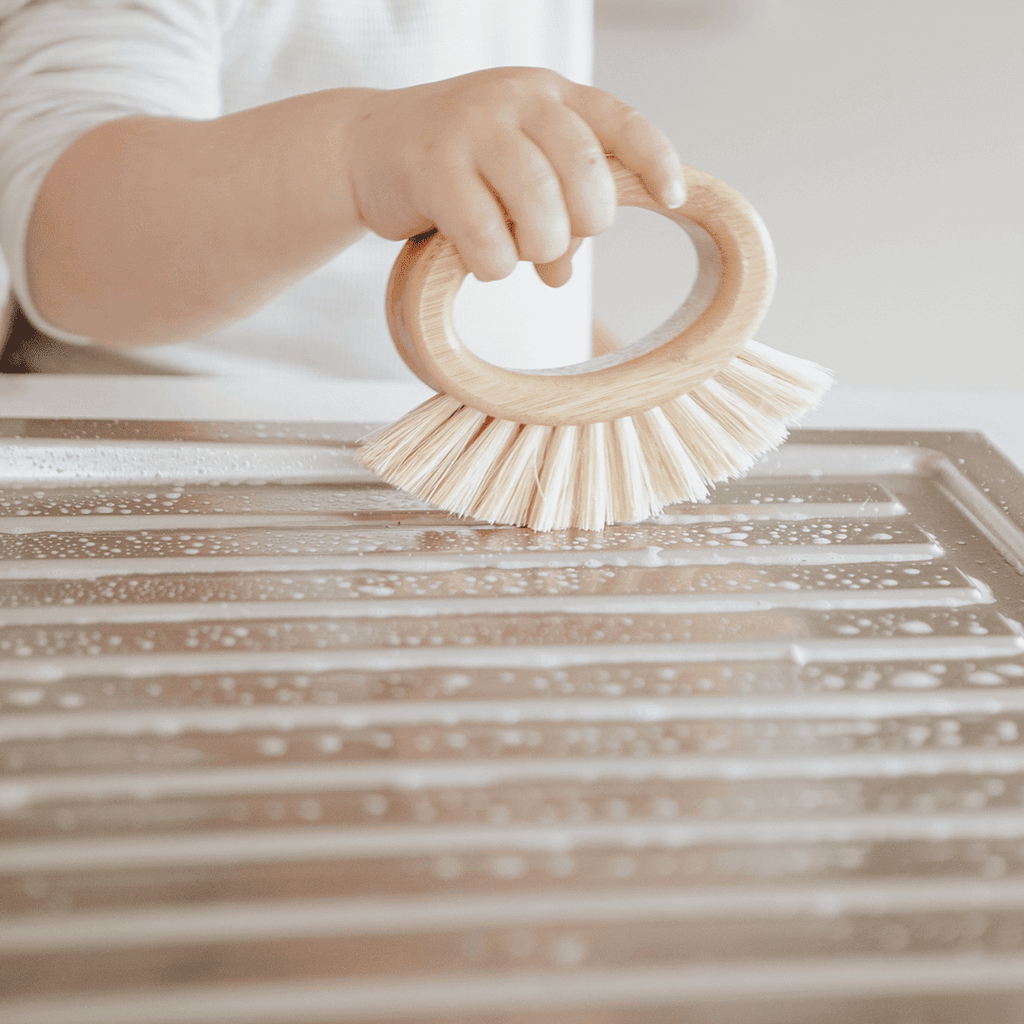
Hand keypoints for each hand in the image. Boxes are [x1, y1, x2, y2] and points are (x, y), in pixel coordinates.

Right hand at [347, 67, 683, 284]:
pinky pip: (487, 239)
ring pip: (540, 210)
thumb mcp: (514, 176)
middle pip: (586, 176)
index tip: (676, 199)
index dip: (654, 161)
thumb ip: (552, 213)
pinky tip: (478, 259)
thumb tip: (562, 272)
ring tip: (515, 253)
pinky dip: (492, 266)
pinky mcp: (433, 168)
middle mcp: (516, 100)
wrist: (369, 148)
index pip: (618, 122)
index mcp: (549, 95)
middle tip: (551, 240)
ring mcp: (473, 129)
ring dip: (536, 249)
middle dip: (582, 226)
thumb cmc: (457, 168)